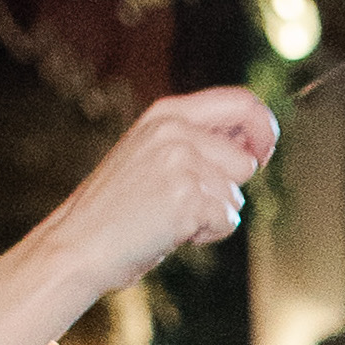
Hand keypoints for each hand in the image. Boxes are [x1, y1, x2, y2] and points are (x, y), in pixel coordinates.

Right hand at [52, 88, 276, 298]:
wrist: (80, 243)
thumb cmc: (121, 206)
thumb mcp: (153, 154)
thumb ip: (198, 141)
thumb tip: (256, 146)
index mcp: (167, 113)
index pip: (241, 102)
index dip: (263, 128)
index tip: (263, 153)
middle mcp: (175, 130)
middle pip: (245, 162)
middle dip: (228, 189)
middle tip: (185, 200)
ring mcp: (180, 162)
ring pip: (236, 197)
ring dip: (212, 215)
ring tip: (169, 215)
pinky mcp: (187, 197)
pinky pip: (227, 220)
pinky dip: (207, 234)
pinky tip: (172, 231)